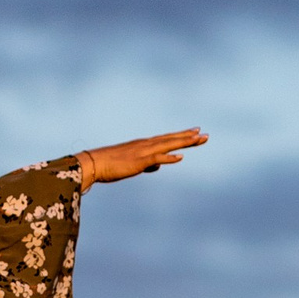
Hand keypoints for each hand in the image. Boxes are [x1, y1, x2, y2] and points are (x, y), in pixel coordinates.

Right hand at [75, 128, 206, 187]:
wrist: (93, 163)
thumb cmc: (110, 164)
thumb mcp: (132, 164)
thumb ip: (147, 164)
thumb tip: (157, 166)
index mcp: (143, 145)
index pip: (167, 138)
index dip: (182, 135)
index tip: (195, 132)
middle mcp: (145, 145)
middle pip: (171, 139)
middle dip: (188, 137)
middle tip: (205, 134)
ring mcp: (142, 152)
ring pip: (167, 145)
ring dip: (184, 142)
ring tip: (198, 139)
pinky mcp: (138, 161)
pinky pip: (156, 158)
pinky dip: (169, 157)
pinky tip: (180, 157)